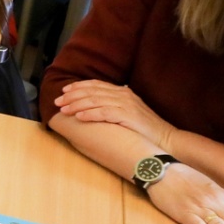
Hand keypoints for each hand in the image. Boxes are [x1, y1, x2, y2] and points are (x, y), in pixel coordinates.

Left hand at [53, 80, 172, 148]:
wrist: (165, 139)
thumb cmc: (145, 130)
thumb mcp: (129, 112)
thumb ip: (114, 106)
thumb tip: (96, 105)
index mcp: (123, 92)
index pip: (96, 85)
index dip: (78, 86)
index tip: (64, 90)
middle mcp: (123, 94)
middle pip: (92, 91)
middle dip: (73, 95)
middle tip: (58, 101)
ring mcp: (126, 104)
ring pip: (95, 100)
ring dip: (77, 104)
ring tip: (64, 109)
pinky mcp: (127, 115)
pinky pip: (104, 112)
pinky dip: (90, 114)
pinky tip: (79, 117)